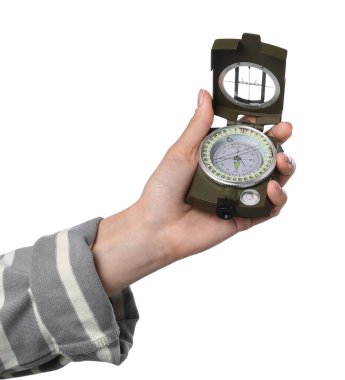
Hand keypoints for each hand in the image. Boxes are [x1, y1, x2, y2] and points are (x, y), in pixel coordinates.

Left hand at [92, 90, 295, 295]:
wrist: (156, 228)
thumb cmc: (163, 189)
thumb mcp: (181, 152)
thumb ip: (198, 126)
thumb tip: (205, 93)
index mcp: (217, 158)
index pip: (246, 139)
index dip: (261, 127)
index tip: (271, 117)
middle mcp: (231, 176)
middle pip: (264, 158)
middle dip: (279, 143)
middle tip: (285, 131)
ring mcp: (238, 197)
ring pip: (273, 181)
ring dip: (284, 169)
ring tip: (281, 160)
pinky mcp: (242, 218)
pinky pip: (268, 209)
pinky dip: (277, 199)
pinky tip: (273, 189)